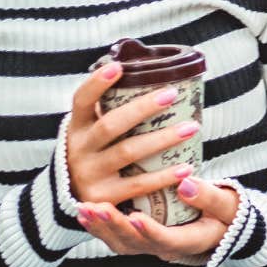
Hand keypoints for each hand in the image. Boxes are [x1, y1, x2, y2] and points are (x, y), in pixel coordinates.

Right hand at [62, 62, 232, 262]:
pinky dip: (164, 176)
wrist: (74, 200)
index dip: (97, 83)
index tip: (117, 67)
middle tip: (171, 94)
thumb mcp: (90, 132)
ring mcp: (90, 174)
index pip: (81, 100)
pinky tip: (186, 168)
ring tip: (191, 127)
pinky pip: (138, 185)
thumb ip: (108, 109)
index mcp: (76, 128)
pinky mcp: (104, 197)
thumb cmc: (95, 155)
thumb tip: (141, 72)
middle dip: (142, 108)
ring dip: (162, 139)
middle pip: (111, 125)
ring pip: (128, 152)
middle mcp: (79, 150)